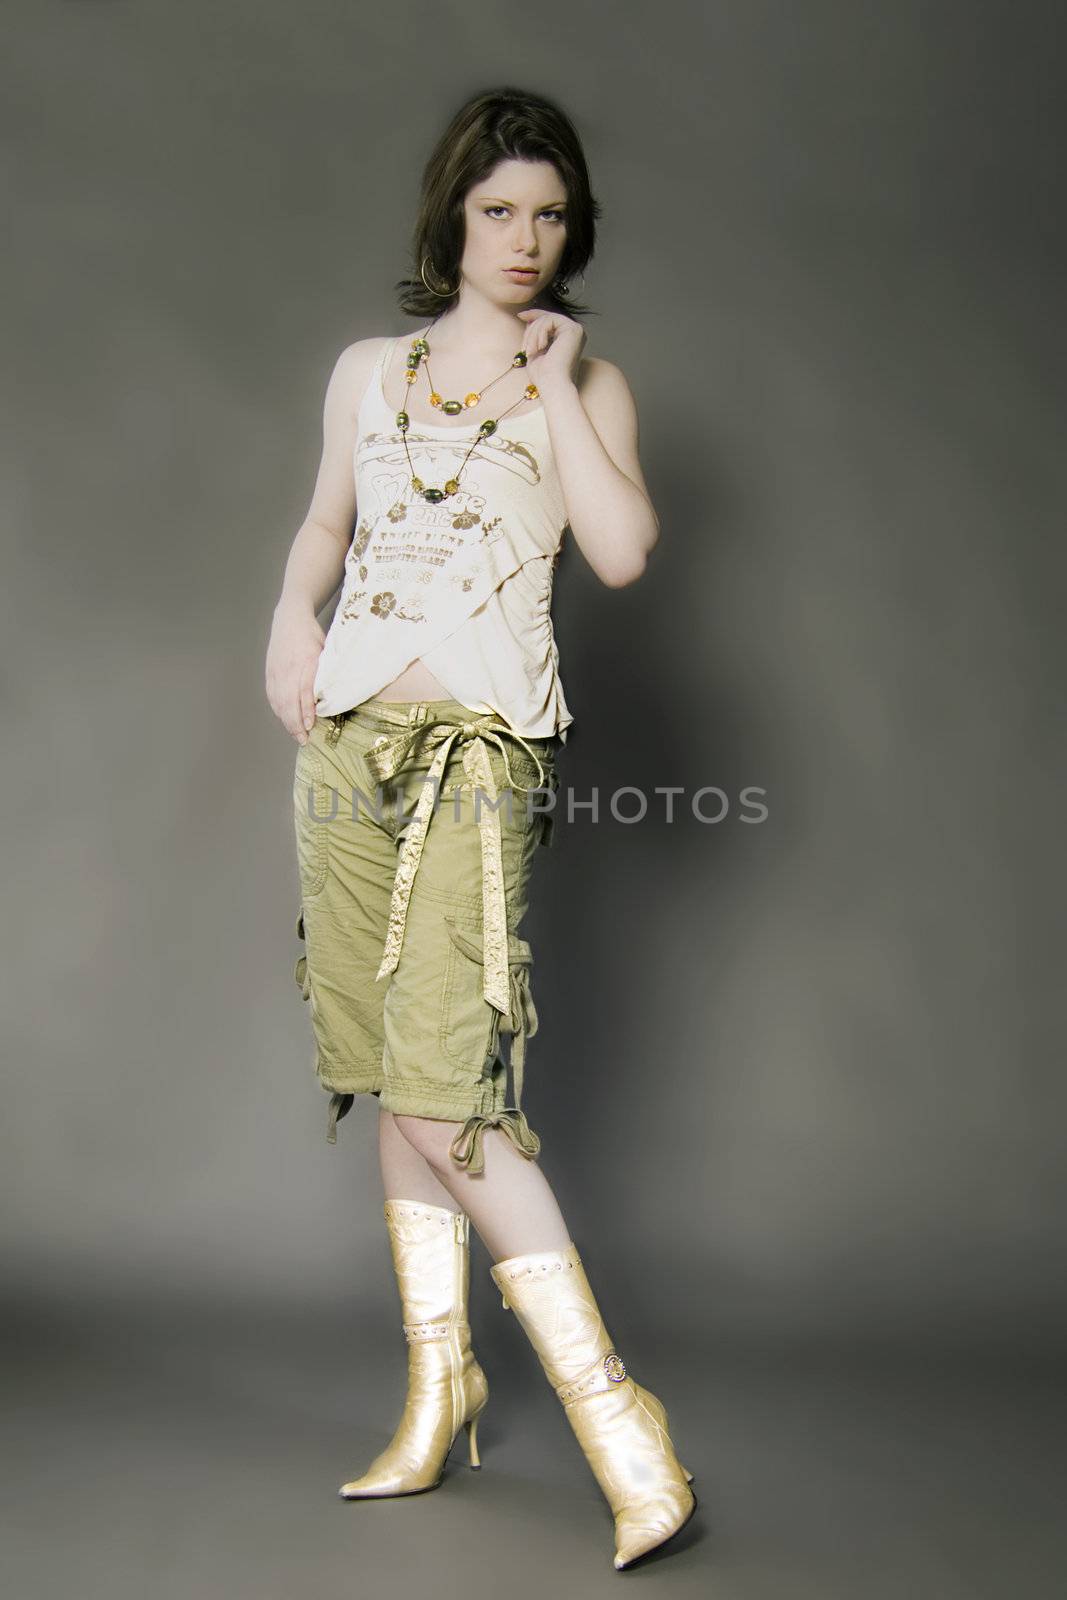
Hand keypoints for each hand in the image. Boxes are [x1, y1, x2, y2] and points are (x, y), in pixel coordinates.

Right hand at [266, 600, 324, 742]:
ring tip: (297, 736)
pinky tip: (286, 721)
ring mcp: (276, 672)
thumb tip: (331, 698)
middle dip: (295, 723)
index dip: (306, 709)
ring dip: (287, 721)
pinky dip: (279, 712)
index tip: (311, 725)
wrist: (289, 620)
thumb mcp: (326, 651)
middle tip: (304, 740)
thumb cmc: (313, 637)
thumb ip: (326, 674)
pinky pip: (272, 697)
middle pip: (288, 701)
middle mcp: (288, 668)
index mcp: (305, 661)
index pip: (303, 690)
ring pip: (279, 702)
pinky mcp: (270, 674)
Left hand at [516, 308, 584, 392]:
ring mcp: (576, 330)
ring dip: (532, 335)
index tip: (520, 315)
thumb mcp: (535, 350)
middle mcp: (574, 333)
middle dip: (531, 331)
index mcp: (567, 338)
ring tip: (530, 352)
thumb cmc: (544, 376)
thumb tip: (529, 318)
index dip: (534, 315)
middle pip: (546, 318)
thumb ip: (535, 334)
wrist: (552, 386)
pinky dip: (538, 333)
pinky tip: (539, 348)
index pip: (549, 320)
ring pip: (546, 318)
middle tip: (525, 349)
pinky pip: (549, 320)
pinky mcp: (574, 329)